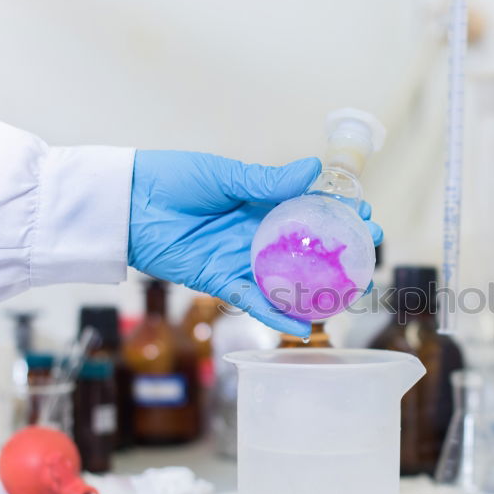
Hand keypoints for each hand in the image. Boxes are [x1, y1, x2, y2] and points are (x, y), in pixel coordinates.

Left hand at [128, 150, 382, 335]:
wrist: (128, 203)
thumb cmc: (172, 179)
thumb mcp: (225, 175)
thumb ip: (268, 181)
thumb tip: (313, 169)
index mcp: (259, 201)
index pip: (309, 210)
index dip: (338, 215)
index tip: (365, 218)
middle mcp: (254, 232)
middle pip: (305, 248)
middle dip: (337, 254)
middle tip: (366, 257)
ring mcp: (239, 258)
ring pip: (285, 279)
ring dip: (315, 289)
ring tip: (347, 296)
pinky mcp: (219, 280)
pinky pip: (252, 300)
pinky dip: (275, 313)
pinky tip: (302, 324)